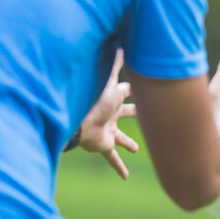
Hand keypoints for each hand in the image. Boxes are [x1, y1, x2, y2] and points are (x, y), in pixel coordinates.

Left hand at [79, 50, 138, 178]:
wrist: (76, 120)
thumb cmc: (91, 97)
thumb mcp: (108, 78)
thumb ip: (115, 61)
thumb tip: (123, 41)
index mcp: (112, 96)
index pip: (125, 89)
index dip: (134, 86)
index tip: (143, 83)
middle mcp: (110, 113)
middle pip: (126, 112)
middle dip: (134, 112)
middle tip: (143, 113)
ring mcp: (107, 130)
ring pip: (121, 138)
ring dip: (128, 143)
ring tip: (136, 149)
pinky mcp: (103, 144)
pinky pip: (112, 158)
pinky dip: (118, 167)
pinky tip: (125, 178)